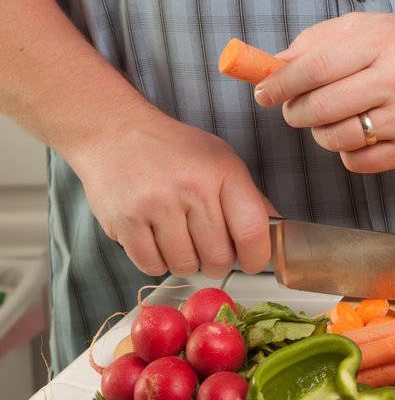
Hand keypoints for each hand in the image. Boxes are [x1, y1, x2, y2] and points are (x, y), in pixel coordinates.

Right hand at [66, 112, 276, 277]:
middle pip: (219, 256)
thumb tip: (274, 231)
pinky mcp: (126, 222)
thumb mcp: (220, 159)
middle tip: (208, 246)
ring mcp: (156, 205)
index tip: (253, 262)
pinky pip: (152, 266)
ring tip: (178, 235)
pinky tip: (155, 237)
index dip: (257, 256)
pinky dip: (157, 260)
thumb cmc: (173, 149)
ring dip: (185, 261)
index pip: (251, 229)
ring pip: (185, 266)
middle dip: (217, 261)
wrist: (115, 133)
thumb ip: (248, 198)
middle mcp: (192, 187)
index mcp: (222, 171)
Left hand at [253, 13, 394, 173]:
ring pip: (334, 139)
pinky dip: (347, 151)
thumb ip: (318, 41)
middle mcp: (394, 81)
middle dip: (294, 111)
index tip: (262, 92)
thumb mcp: (369, 26)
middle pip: (319, 108)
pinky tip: (359, 131)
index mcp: (380, 43)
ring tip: (330, 117)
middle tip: (293, 107)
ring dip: (320, 132)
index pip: (314, 68)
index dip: (280, 84)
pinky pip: (357, 162)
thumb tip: (273, 66)